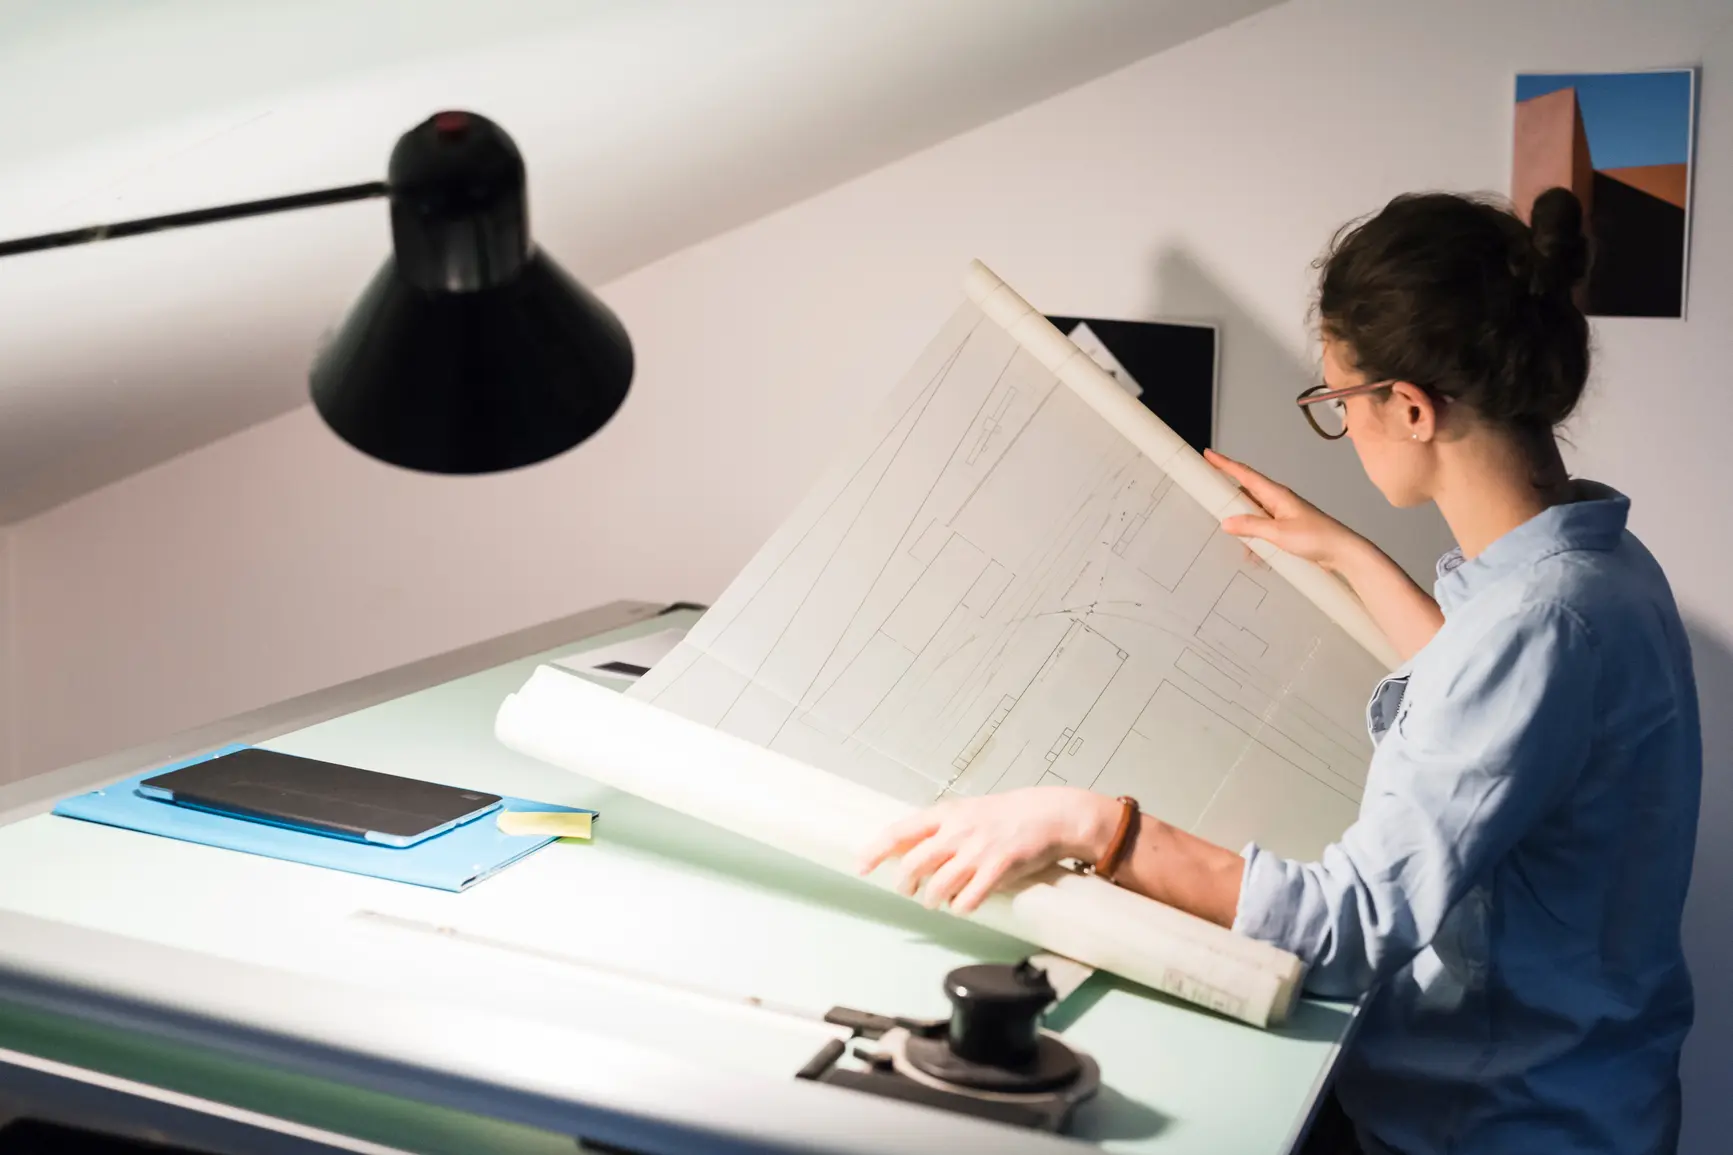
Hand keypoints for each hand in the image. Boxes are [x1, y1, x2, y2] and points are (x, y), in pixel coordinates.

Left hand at [855, 787, 1118, 913]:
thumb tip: (906, 850)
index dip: (876, 851)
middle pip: (913, 864)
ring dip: (932, 900)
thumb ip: (938, 829)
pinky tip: (962, 905)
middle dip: (905, 885)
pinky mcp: (999, 867)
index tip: (860, 867)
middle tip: (908, 891)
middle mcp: (957, 831)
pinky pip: (969, 898)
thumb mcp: (966, 813)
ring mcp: (978, 850)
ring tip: (936, 901)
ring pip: (938, 886)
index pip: (899, 832)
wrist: (1049, 815)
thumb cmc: (1005, 816)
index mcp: (946, 815)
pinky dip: (960, 907)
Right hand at [1204, 448, 1363, 571]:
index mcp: (1276, 494)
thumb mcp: (1279, 533)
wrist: (1342, 552)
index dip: (1225, 464)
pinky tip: (1251, 552)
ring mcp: (1282, 515)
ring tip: (1230, 532)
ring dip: (1241, 521)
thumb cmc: (1317, 538)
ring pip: (1252, 512)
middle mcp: (1278, 501)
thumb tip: (1226, 522)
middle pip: (1246, 491)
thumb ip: (1251, 526)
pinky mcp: (1286, 529)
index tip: (1208, 454)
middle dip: (1227, 491)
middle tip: (1207, 491)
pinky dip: (1252, 537)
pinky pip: (1261, 528)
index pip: (1245, 474)